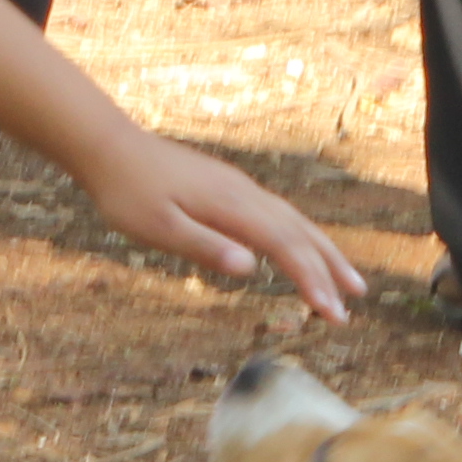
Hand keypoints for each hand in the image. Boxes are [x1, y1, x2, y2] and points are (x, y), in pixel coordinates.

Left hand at [77, 129, 362, 319]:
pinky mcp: (230, 189)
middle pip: (301, 233)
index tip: (332, 314)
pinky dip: (300, 237)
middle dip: (330, 270)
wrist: (109, 147)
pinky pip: (278, 215)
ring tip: (345, 280)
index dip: (312, 282)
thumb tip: (251, 269)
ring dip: (322, 252)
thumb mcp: (158, 227)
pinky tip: (300, 251)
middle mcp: (245, 194)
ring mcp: (240, 189)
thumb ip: (204, 247)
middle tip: (352, 306)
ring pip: (294, 221)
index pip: (286, 248)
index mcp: (232, 206)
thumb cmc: (128, 192)